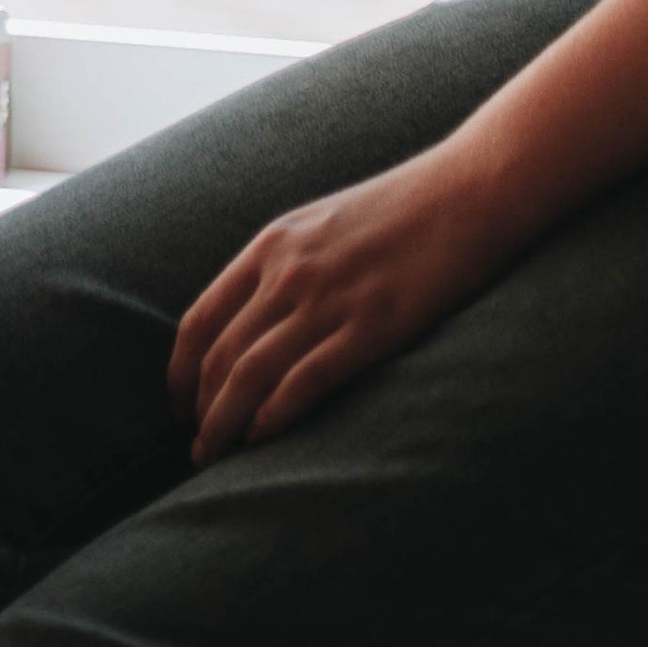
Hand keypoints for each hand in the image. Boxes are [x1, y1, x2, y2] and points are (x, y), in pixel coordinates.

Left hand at [166, 145, 512, 462]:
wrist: (467, 191)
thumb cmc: (400, 208)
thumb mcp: (323, 221)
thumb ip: (284, 263)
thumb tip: (253, 318)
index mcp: (273, 242)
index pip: (200, 320)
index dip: (181, 372)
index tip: (181, 404)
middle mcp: (289, 271)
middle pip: (220, 356)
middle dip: (200, 409)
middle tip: (199, 444)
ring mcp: (328, 300)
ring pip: (250, 375)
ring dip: (225, 423)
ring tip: (217, 456)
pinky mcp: (369, 328)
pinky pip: (304, 382)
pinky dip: (275, 417)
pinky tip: (264, 439)